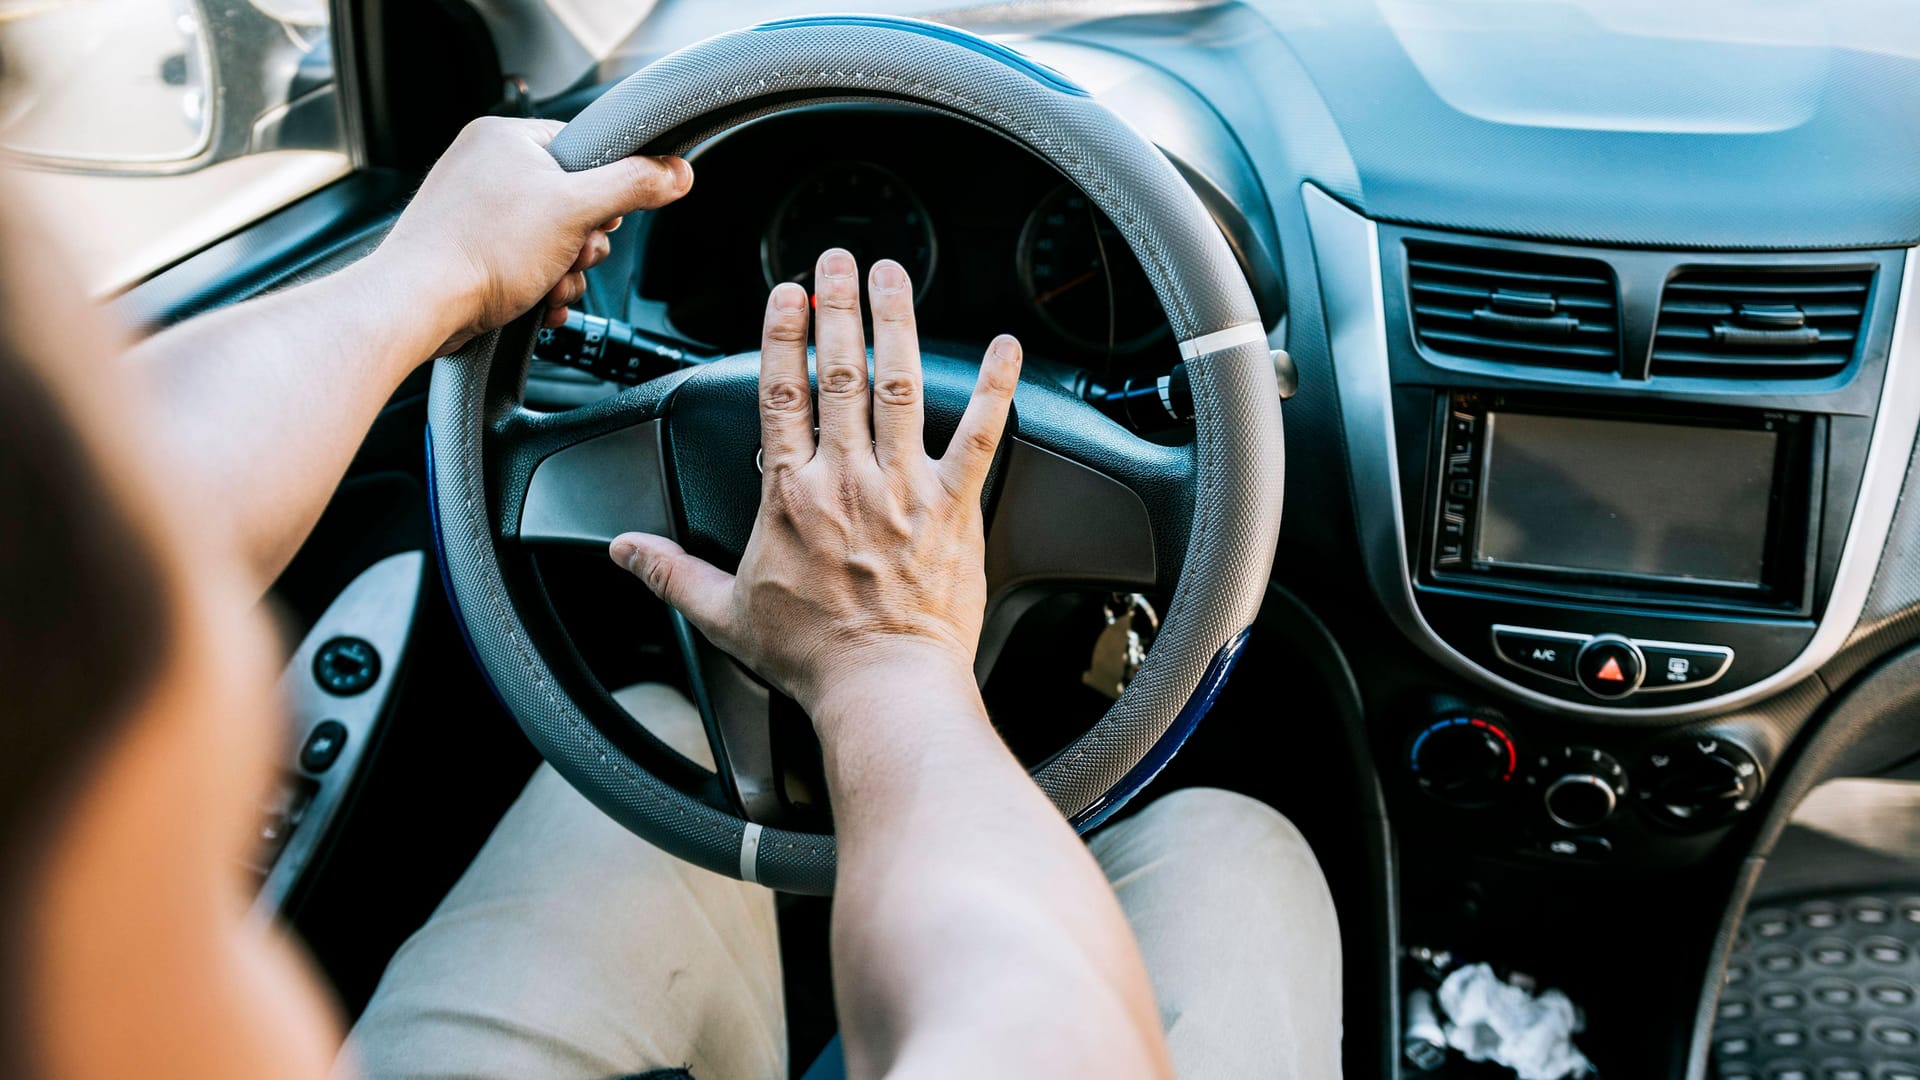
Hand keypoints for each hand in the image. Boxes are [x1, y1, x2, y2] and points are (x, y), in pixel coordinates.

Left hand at [374, 117, 692, 355]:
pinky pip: (526, 264)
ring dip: (564, 273)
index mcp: (506, 138)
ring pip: (553, 241)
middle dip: (583, 244)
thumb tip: (676, 172)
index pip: (584, 150)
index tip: (602, 218)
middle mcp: (487, 167)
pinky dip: (540, 288)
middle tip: (569, 255)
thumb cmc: (481, 249)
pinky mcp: (471, 250)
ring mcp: (475, 211)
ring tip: (545, 284)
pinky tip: (536, 303)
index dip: (606, 191)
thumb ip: (633, 186)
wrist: (420, 304)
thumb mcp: (576, 210)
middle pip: (574, 202)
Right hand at [609, 249, 1021, 715]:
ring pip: (900, 387)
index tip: (786, 294)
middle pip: (840, 373)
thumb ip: (671, 573)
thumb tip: (624, 551)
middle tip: (838, 259)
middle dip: (838, 306)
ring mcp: (904, 489)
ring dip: (897, 324)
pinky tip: (1005, 347)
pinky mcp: (953, 508)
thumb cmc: (812, 659)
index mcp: (791, 497)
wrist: (882, 689)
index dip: (782, 335)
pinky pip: (980, 437)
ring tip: (894, 276)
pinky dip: (995, 389)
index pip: (781, 394)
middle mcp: (847, 480)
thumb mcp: (724, 615)